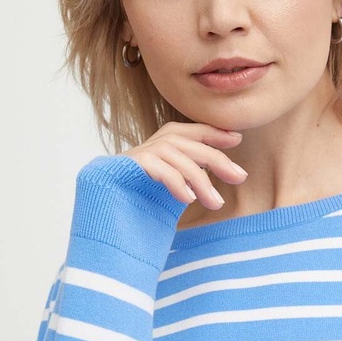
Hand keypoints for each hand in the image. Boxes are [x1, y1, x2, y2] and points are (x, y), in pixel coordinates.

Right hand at [120, 122, 247, 208]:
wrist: (101, 210)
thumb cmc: (137, 202)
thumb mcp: (170, 187)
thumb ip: (190, 176)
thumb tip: (225, 170)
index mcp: (160, 146)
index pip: (190, 131)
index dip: (214, 132)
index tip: (237, 139)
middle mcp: (150, 145)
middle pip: (188, 143)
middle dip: (217, 159)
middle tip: (240, 176)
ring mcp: (138, 154)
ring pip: (177, 157)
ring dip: (200, 181)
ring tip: (216, 204)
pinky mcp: (129, 167)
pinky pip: (159, 169)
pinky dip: (176, 182)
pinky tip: (188, 199)